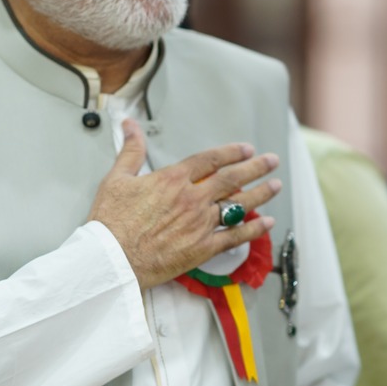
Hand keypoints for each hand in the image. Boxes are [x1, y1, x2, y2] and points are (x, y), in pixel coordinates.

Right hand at [88, 121, 281, 290]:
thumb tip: (130, 126)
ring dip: (261, 193)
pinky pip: (235, 236)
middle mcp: (192, 199)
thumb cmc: (111, 223)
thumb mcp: (116, 179)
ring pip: (238, 205)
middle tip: (271, 160)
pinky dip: (253, 229)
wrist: (112, 259)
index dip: (230, 152)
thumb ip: (131, 151)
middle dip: (255, 167)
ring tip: (276, 185)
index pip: (210, 160)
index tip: (245, 149)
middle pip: (232, 178)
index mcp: (173, 180)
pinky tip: (267, 223)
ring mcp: (200, 224)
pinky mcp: (203, 248)